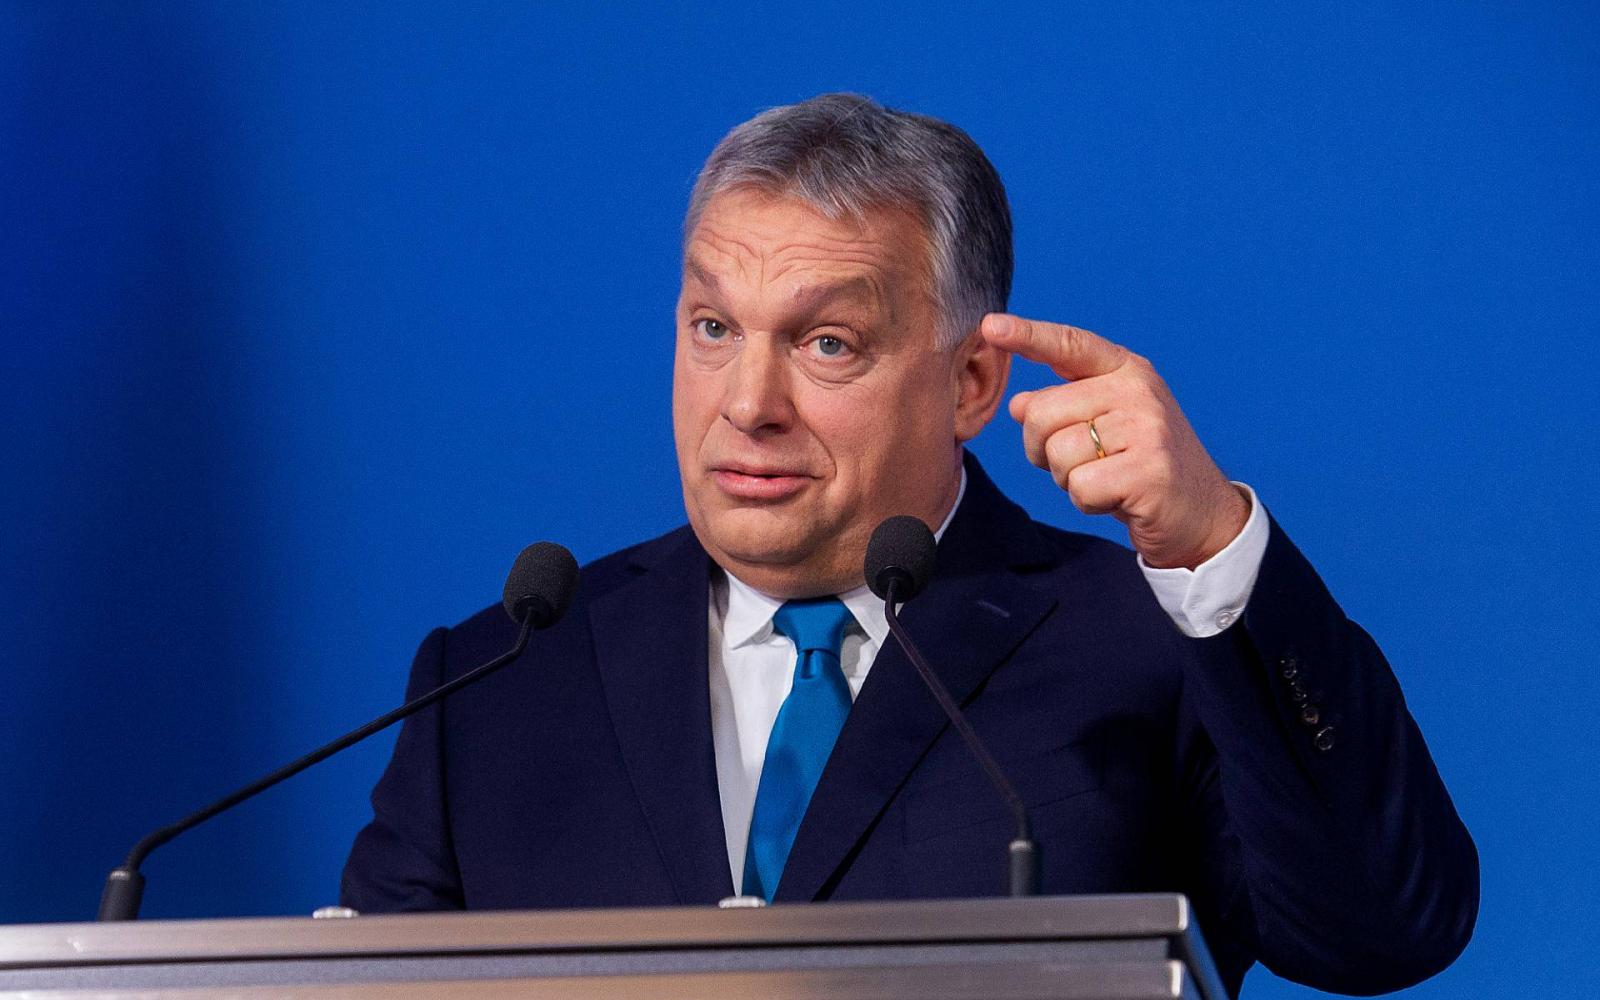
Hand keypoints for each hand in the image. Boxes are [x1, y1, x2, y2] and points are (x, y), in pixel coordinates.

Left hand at [981, 313, 1248, 569]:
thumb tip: (1018, 403)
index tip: (989, 326)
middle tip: (1082, 464)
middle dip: (1043, 449)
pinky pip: (1080, 487)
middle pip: (1043, 412)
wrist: (1202, 514)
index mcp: (1126, 371)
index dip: (1027, 335)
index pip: (1069, 345)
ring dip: (1069, 480)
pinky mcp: (1150, 471)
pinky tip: (1118, 499)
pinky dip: (1088, 503)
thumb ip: (1062, 408)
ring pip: (1058, 454)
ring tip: (1106, 480)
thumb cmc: (1140, 466)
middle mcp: (1138, 391)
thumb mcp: (1103, 426)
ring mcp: (1147, 429)